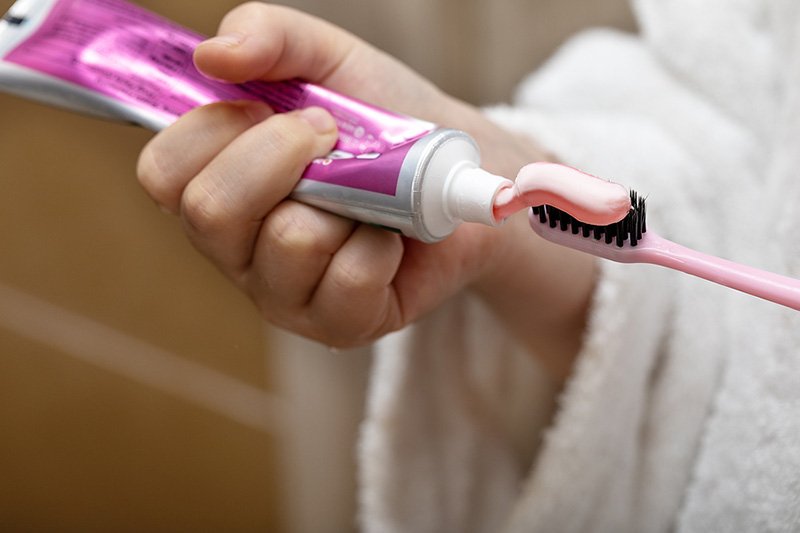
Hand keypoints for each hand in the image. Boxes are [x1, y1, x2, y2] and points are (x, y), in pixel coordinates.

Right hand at [137, 3, 593, 380]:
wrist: (460, 170)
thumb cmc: (385, 120)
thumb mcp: (329, 60)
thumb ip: (269, 37)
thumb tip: (213, 55)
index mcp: (218, 186)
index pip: (163, 174)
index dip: (213, 131)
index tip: (274, 108)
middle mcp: (237, 249)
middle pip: (212, 212)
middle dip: (283, 156)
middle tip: (333, 138)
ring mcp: (285, 295)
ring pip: (290, 242)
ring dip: (346, 199)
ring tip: (369, 194)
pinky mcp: (339, 326)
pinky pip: (349, 281)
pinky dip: (383, 244)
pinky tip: (391, 238)